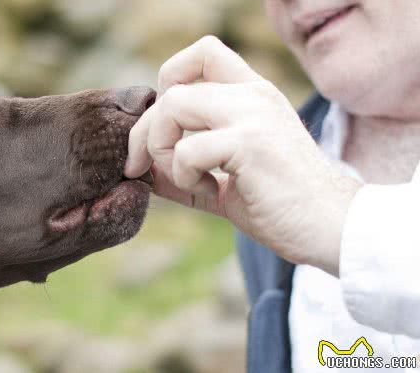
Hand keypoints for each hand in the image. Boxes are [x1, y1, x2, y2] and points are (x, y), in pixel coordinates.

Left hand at [125, 36, 361, 275]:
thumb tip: (141, 169)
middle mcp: (253, 94)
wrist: (333, 228)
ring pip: (172, 106)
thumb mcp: (224, 181)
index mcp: (252, 94)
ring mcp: (253, 114)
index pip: (203, 52)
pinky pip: (188, 149)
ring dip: (161, 148)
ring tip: (186, 178)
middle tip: (142, 166)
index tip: (164, 124)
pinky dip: (184, 175)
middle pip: (172, 86)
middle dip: (145, 130)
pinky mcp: (251, 142)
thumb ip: (185, 168)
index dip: (170, 80)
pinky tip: (212, 190)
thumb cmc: (281, 205)